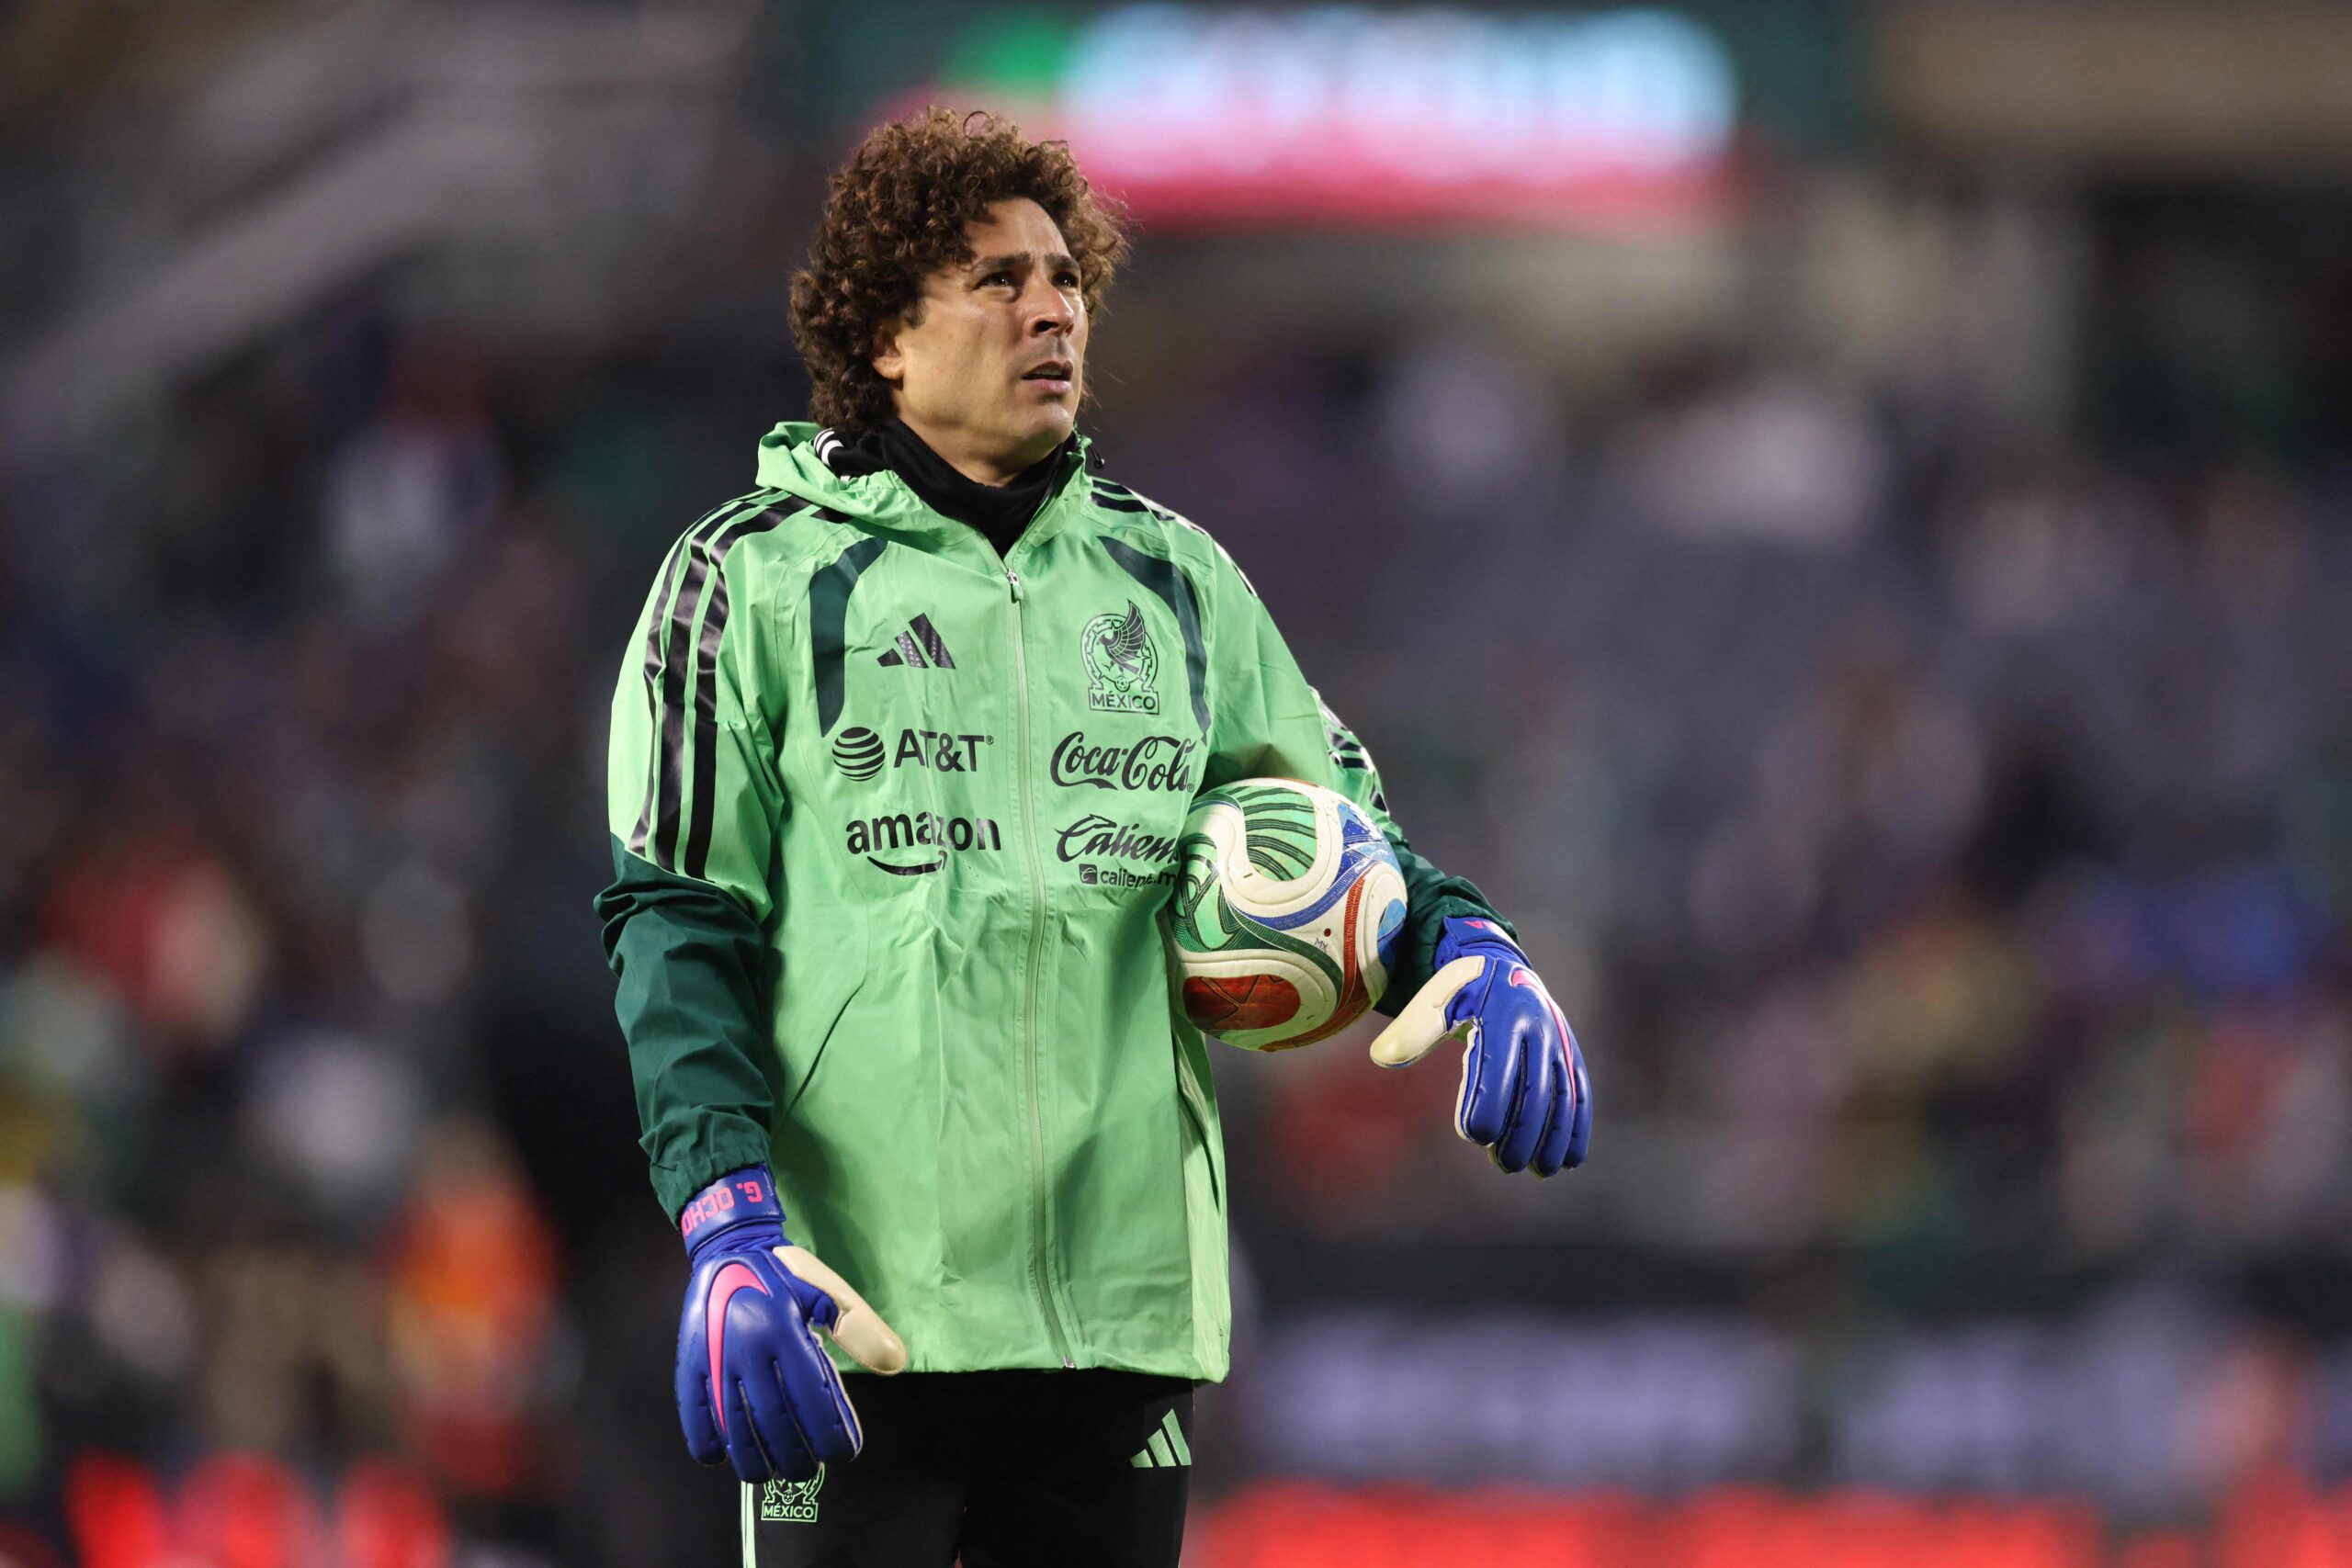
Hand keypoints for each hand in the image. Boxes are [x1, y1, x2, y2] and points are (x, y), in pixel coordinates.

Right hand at [675, 1166, 906, 1481]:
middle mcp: (748, 1346)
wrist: (730, 1246)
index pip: (812, 1399)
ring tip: (769, 1473)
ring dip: (752, 1457)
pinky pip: (694, 1407)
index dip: (829, 1434)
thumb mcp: (829, 1293)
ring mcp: (715, 1355)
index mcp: (786, 1330)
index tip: (843, 1454)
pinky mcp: (690, 1358)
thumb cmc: (786, 1274)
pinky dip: (704, 1438)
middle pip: (773, 1420)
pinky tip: (718, 1458)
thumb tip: (895, 1363)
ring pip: (733, 1422)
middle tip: (808, 1471)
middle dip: (794, 1455)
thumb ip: (862, 1330)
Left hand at [1369, 917, 1590, 1175]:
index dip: (1489, 1103)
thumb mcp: (1436, 999)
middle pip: (1536, 1088)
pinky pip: (1579, 1092)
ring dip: (1554, 1136)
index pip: (1498, 1065)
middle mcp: (1538, 1026)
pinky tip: (1569, 1160)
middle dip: (1523, 1131)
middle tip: (1504, 1165)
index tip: (1475, 1135)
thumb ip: (1413, 1029)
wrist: (1502, 964)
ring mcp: (1559, 1040)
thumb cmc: (1461, 990)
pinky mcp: (1569, 1053)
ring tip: (1539, 1171)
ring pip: (1563, 1094)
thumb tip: (1381, 1056)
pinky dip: (1578, 1127)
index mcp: (1503, 1012)